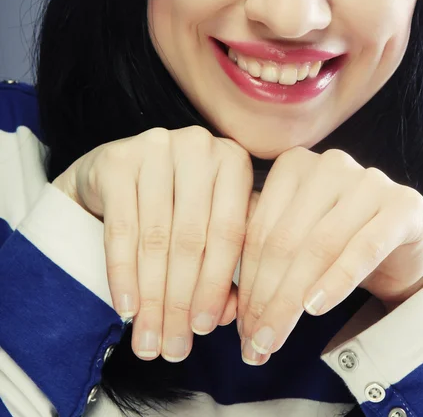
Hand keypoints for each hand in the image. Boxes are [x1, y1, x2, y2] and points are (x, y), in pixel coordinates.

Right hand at [52, 126, 252, 361]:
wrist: (117, 175)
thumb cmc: (175, 204)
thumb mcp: (207, 226)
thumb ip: (225, 265)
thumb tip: (227, 316)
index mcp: (233, 161)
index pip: (228, 232)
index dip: (216, 285)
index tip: (205, 331)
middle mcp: (200, 147)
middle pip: (191, 238)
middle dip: (181, 301)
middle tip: (173, 347)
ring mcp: (157, 147)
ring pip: (156, 237)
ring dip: (152, 297)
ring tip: (148, 339)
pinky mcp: (118, 158)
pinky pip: (121, 228)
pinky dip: (123, 273)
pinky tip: (126, 307)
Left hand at [237, 147, 422, 364]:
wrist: (404, 245)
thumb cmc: (340, 243)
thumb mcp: (296, 240)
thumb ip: (264, 255)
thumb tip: (228, 306)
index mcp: (295, 165)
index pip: (260, 229)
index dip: (246, 282)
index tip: (238, 326)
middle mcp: (330, 165)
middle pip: (286, 239)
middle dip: (265, 298)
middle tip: (254, 342)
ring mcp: (370, 180)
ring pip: (320, 245)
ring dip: (293, 299)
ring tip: (276, 339)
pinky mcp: (404, 205)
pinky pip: (364, 247)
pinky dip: (338, 281)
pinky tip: (316, 309)